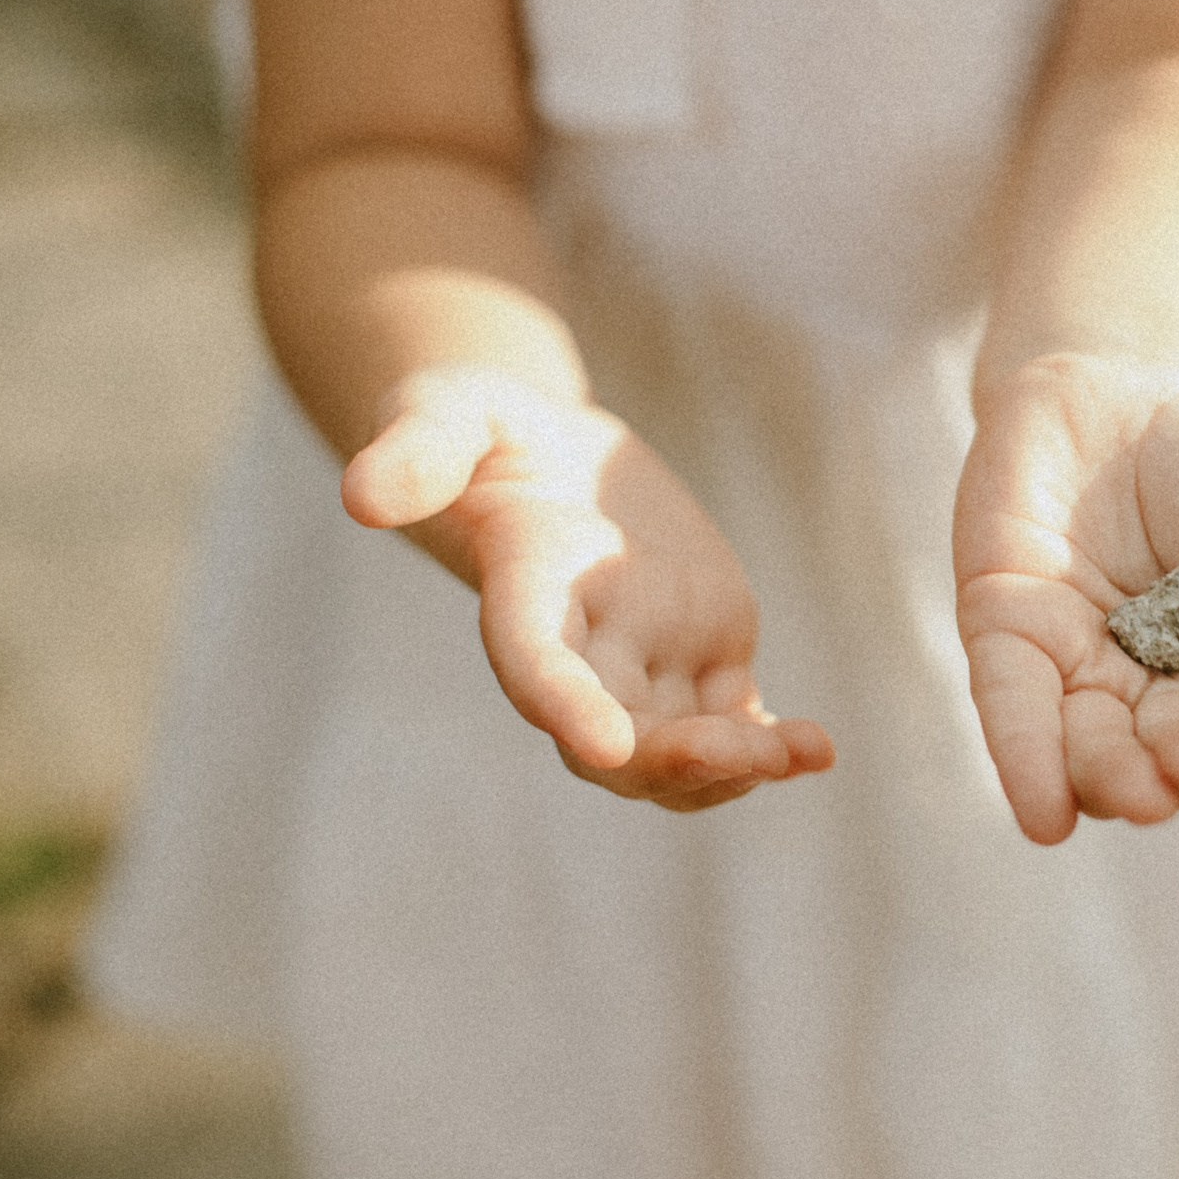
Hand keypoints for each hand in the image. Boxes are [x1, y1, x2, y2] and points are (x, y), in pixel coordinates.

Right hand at [341, 366, 833, 808]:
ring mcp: (644, 665)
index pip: (536, 666)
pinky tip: (818, 753)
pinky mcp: (701, 658)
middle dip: (670, 758)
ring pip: (681, 747)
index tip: (604, 747)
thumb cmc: (481, 429)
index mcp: (523, 598)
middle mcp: (581, 653)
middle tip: (735, 753)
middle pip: (617, 734)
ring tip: (800, 755)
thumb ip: (417, 448)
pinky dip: (773, 749)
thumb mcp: (447, 412)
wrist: (542, 457)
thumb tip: (360, 496)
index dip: (565, 708)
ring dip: (734, 767)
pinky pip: (738, 724)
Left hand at [955, 353, 1178, 843]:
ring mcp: (1081, 671)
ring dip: (1113, 781)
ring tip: (1137, 788)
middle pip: (1174, 760)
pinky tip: (1048, 816)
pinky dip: (1027, 763)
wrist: (1121, 379)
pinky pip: (1014, 709)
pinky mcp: (1008, 638)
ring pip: (1093, 753)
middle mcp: (1160, 695)